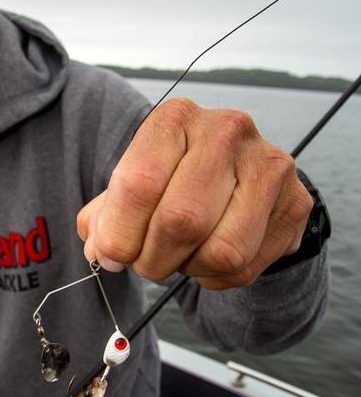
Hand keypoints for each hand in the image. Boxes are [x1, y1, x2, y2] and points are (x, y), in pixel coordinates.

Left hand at [77, 98, 312, 288]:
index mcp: (176, 118)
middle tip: (146, 263)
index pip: (139, 184)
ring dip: (188, 269)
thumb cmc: (172, 182)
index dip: (119, 234)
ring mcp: (268, 165)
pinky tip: (209, 256)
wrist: (237, 178)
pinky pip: (245, 266)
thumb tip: (102, 251)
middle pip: (181, 221)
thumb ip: (106, 217)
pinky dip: (216, 277)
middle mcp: (225, 131)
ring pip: (221, 251)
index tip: (112, 255)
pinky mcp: (295, 203)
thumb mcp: (133, 185)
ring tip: (181, 256)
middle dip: (153, 259)